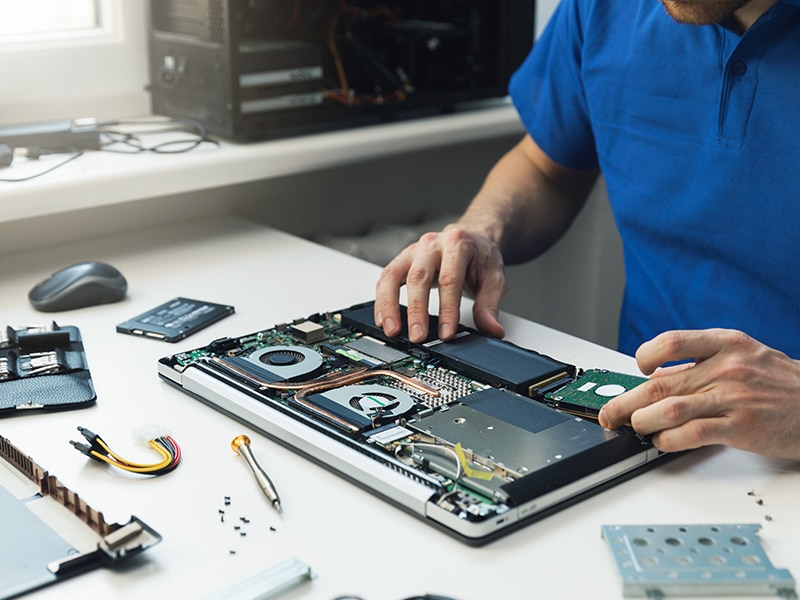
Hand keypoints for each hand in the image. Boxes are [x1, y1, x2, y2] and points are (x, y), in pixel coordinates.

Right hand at [374, 225, 506, 342]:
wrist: (470, 239)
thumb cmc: (479, 257)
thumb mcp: (494, 278)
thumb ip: (490, 305)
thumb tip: (492, 330)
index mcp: (457, 244)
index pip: (450, 279)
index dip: (447, 308)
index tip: (446, 333)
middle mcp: (431, 244)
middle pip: (418, 277)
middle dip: (416, 310)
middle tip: (418, 336)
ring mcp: (412, 251)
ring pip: (393, 275)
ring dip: (389, 305)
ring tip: (392, 330)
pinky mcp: (401, 261)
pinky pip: (385, 279)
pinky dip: (381, 301)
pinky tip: (383, 319)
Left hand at [598, 329, 799, 459]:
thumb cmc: (779, 383)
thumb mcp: (745, 356)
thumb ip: (704, 362)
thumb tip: (658, 378)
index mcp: (725, 343)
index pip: (672, 341)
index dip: (646, 355)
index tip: (637, 368)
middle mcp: (727, 367)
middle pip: (660, 383)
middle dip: (626, 401)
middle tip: (610, 413)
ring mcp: (733, 397)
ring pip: (671, 409)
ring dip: (643, 422)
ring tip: (635, 428)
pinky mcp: (741, 427)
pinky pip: (692, 433)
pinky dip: (669, 440)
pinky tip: (662, 442)